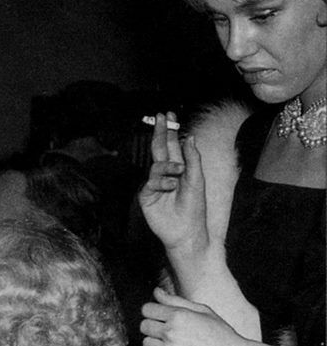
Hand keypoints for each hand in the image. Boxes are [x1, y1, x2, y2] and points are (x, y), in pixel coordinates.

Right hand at [138, 112, 208, 259]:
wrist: (186, 230)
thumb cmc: (194, 208)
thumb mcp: (197, 179)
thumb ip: (192, 158)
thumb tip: (189, 137)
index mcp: (178, 169)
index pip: (171, 146)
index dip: (170, 130)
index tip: (168, 114)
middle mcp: (165, 175)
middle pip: (159, 149)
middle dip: (160, 133)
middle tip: (160, 117)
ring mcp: (154, 185)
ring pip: (156, 165)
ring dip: (168, 166)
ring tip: (179, 173)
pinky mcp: (146, 197)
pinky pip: (151, 182)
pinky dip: (163, 182)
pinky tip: (171, 188)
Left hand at [141, 287, 256, 345]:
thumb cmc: (218, 332)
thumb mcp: (201, 310)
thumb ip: (175, 300)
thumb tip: (156, 292)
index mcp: (178, 315)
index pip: (146, 310)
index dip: (152, 312)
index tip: (159, 316)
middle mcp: (171, 332)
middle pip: (143, 326)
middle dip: (153, 327)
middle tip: (168, 331)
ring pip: (146, 343)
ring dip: (156, 343)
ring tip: (174, 344)